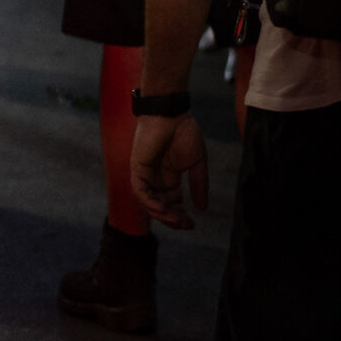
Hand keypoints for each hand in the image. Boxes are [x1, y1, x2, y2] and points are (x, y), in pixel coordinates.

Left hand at [130, 112, 208, 230]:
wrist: (172, 115)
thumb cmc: (185, 133)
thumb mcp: (197, 163)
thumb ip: (198, 185)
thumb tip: (202, 208)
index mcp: (169, 178)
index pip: (172, 203)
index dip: (180, 215)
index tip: (192, 224)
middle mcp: (155, 179)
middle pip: (160, 207)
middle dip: (172, 218)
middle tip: (185, 225)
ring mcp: (145, 175)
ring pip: (148, 202)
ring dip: (161, 214)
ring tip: (175, 220)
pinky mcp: (137, 169)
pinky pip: (140, 191)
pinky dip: (148, 202)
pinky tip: (160, 209)